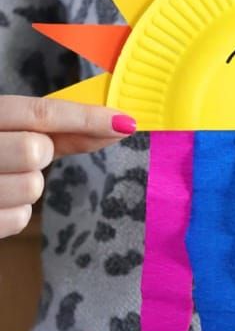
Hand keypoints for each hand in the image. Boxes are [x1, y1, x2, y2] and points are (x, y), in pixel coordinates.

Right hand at [0, 95, 135, 238]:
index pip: (39, 110)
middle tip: (18, 157)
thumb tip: (119, 126)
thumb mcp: (11, 131)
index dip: (87, 117)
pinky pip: (19, 219)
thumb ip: (58, 131)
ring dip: (26, 188)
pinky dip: (14, 214)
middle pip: (34, 150)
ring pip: (31, 188)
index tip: (126, 122)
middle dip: (38, 155)